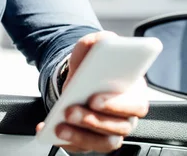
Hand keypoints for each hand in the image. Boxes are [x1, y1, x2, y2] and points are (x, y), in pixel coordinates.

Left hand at [36, 31, 148, 152]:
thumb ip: (99, 41)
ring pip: (104, 141)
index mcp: (134, 92)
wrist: (80, 78)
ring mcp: (112, 130)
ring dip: (80, 135)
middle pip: (119, 126)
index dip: (118, 105)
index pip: (137, 104)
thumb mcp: (93, 47)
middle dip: (92, 120)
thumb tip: (103, 41)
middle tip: (71, 111)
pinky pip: (84, 146)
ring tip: (60, 125)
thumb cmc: (93, 64)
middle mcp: (127, 116)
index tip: (95, 99)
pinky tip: (49, 130)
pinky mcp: (94, 139)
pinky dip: (67, 141)